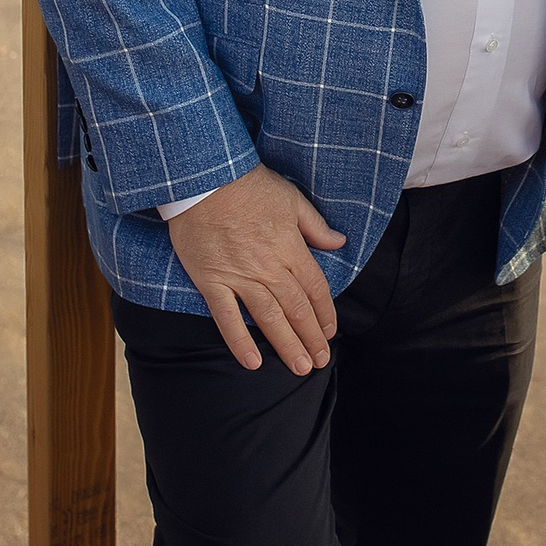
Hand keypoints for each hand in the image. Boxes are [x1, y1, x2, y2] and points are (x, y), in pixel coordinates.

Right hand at [166, 164, 346, 372]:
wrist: (206, 178)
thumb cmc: (250, 185)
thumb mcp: (292, 199)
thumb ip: (316, 226)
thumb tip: (339, 243)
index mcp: (290, 248)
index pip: (314, 288)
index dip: (325, 313)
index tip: (330, 332)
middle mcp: (269, 267)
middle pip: (296, 309)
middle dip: (311, 337)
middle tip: (319, 361)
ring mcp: (240, 276)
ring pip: (269, 318)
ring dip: (286, 345)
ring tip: (299, 367)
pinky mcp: (212, 281)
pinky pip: (226, 317)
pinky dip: (240, 341)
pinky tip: (253, 362)